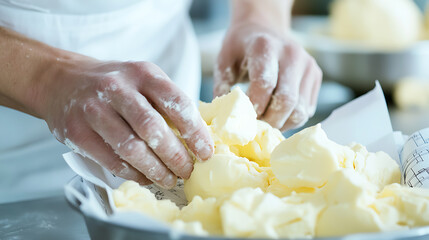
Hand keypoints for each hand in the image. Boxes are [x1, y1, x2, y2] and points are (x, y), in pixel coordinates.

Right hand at [42, 59, 213, 187]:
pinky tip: (145, 177)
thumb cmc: (115, 85)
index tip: (206, 152)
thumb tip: (197, 137)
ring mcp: (94, 109)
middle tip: (188, 171)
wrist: (63, 81)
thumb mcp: (143, 80)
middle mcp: (117, 88)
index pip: (176, 102)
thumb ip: (166, 102)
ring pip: (131, 148)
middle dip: (176, 156)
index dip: (195, 131)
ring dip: (155, 170)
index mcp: (143, 73)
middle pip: (153, 128)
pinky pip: (110, 159)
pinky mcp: (76, 130)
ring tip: (169, 179)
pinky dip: (132, 173)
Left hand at [215, 7, 321, 130]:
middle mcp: (291, 53)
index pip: (264, 84)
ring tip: (264, 122)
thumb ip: (222, 87)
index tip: (244, 119)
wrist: (263, 28)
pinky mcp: (315, 76)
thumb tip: (225, 120)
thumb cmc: (240, 47)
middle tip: (254, 127)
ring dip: (281, 123)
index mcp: (265, 46)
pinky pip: (307, 109)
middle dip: (269, 121)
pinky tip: (276, 115)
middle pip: (286, 100)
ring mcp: (307, 65)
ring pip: (300, 109)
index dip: (254, 108)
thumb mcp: (224, 61)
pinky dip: (291, 119)